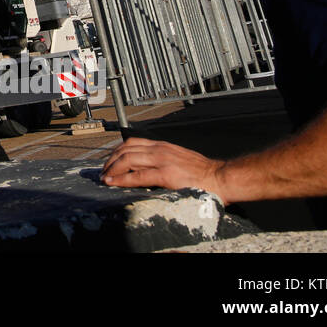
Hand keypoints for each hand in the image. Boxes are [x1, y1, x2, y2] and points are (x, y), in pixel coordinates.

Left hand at [101, 137, 226, 197]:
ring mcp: (163, 161)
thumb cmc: (203, 172)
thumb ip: (163, 159)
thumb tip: (147, 168)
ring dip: (113, 169)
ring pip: (128, 159)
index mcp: (163, 146)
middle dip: (110, 161)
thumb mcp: (179, 158)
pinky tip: (115, 183)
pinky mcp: (166, 174)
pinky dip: (122, 179)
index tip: (109, 162)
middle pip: (125, 149)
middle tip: (104, 171)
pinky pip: (138, 176)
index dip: (116, 152)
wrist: (222, 177)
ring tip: (106, 178)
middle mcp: (160, 149)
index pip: (132, 143)